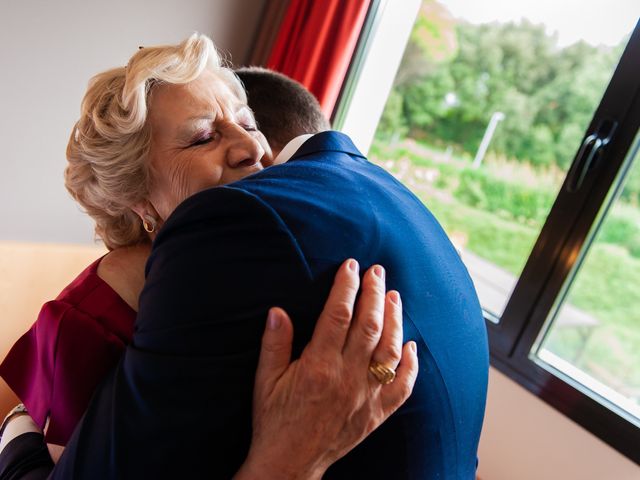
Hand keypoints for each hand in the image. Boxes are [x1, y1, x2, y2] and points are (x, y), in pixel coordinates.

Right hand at [235, 260, 418, 479]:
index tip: (351, 266)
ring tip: (395, 296)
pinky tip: (410, 345)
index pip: (338, 315)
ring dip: (394, 320)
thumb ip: (274, 344)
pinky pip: (402, 386)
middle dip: (375, 294)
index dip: (346, 287)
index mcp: (318, 366)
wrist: (290, 463)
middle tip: (378, 271)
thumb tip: (277, 310)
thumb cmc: (274, 420)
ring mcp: (366, 396)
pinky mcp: (377, 413)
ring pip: (389, 350)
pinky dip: (410, 365)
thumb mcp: (265, 380)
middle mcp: (347, 378)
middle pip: (369, 326)